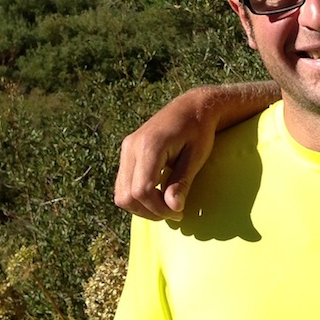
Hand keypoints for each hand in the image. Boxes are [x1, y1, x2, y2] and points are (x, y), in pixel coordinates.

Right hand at [114, 91, 218, 218]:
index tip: (179, 212)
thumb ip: (182, 182)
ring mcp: (126, 149)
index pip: (142, 190)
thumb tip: (173, 208)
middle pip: (127, 195)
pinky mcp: (126, 152)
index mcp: (150, 146)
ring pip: (120, 193)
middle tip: (173, 212)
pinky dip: (137, 196)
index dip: (158, 208)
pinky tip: (157, 195)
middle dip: (149, 211)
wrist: (191, 107)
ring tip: (165, 206)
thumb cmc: (199, 131)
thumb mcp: (196, 157)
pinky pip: (122, 184)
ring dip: (141, 207)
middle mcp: (131, 147)